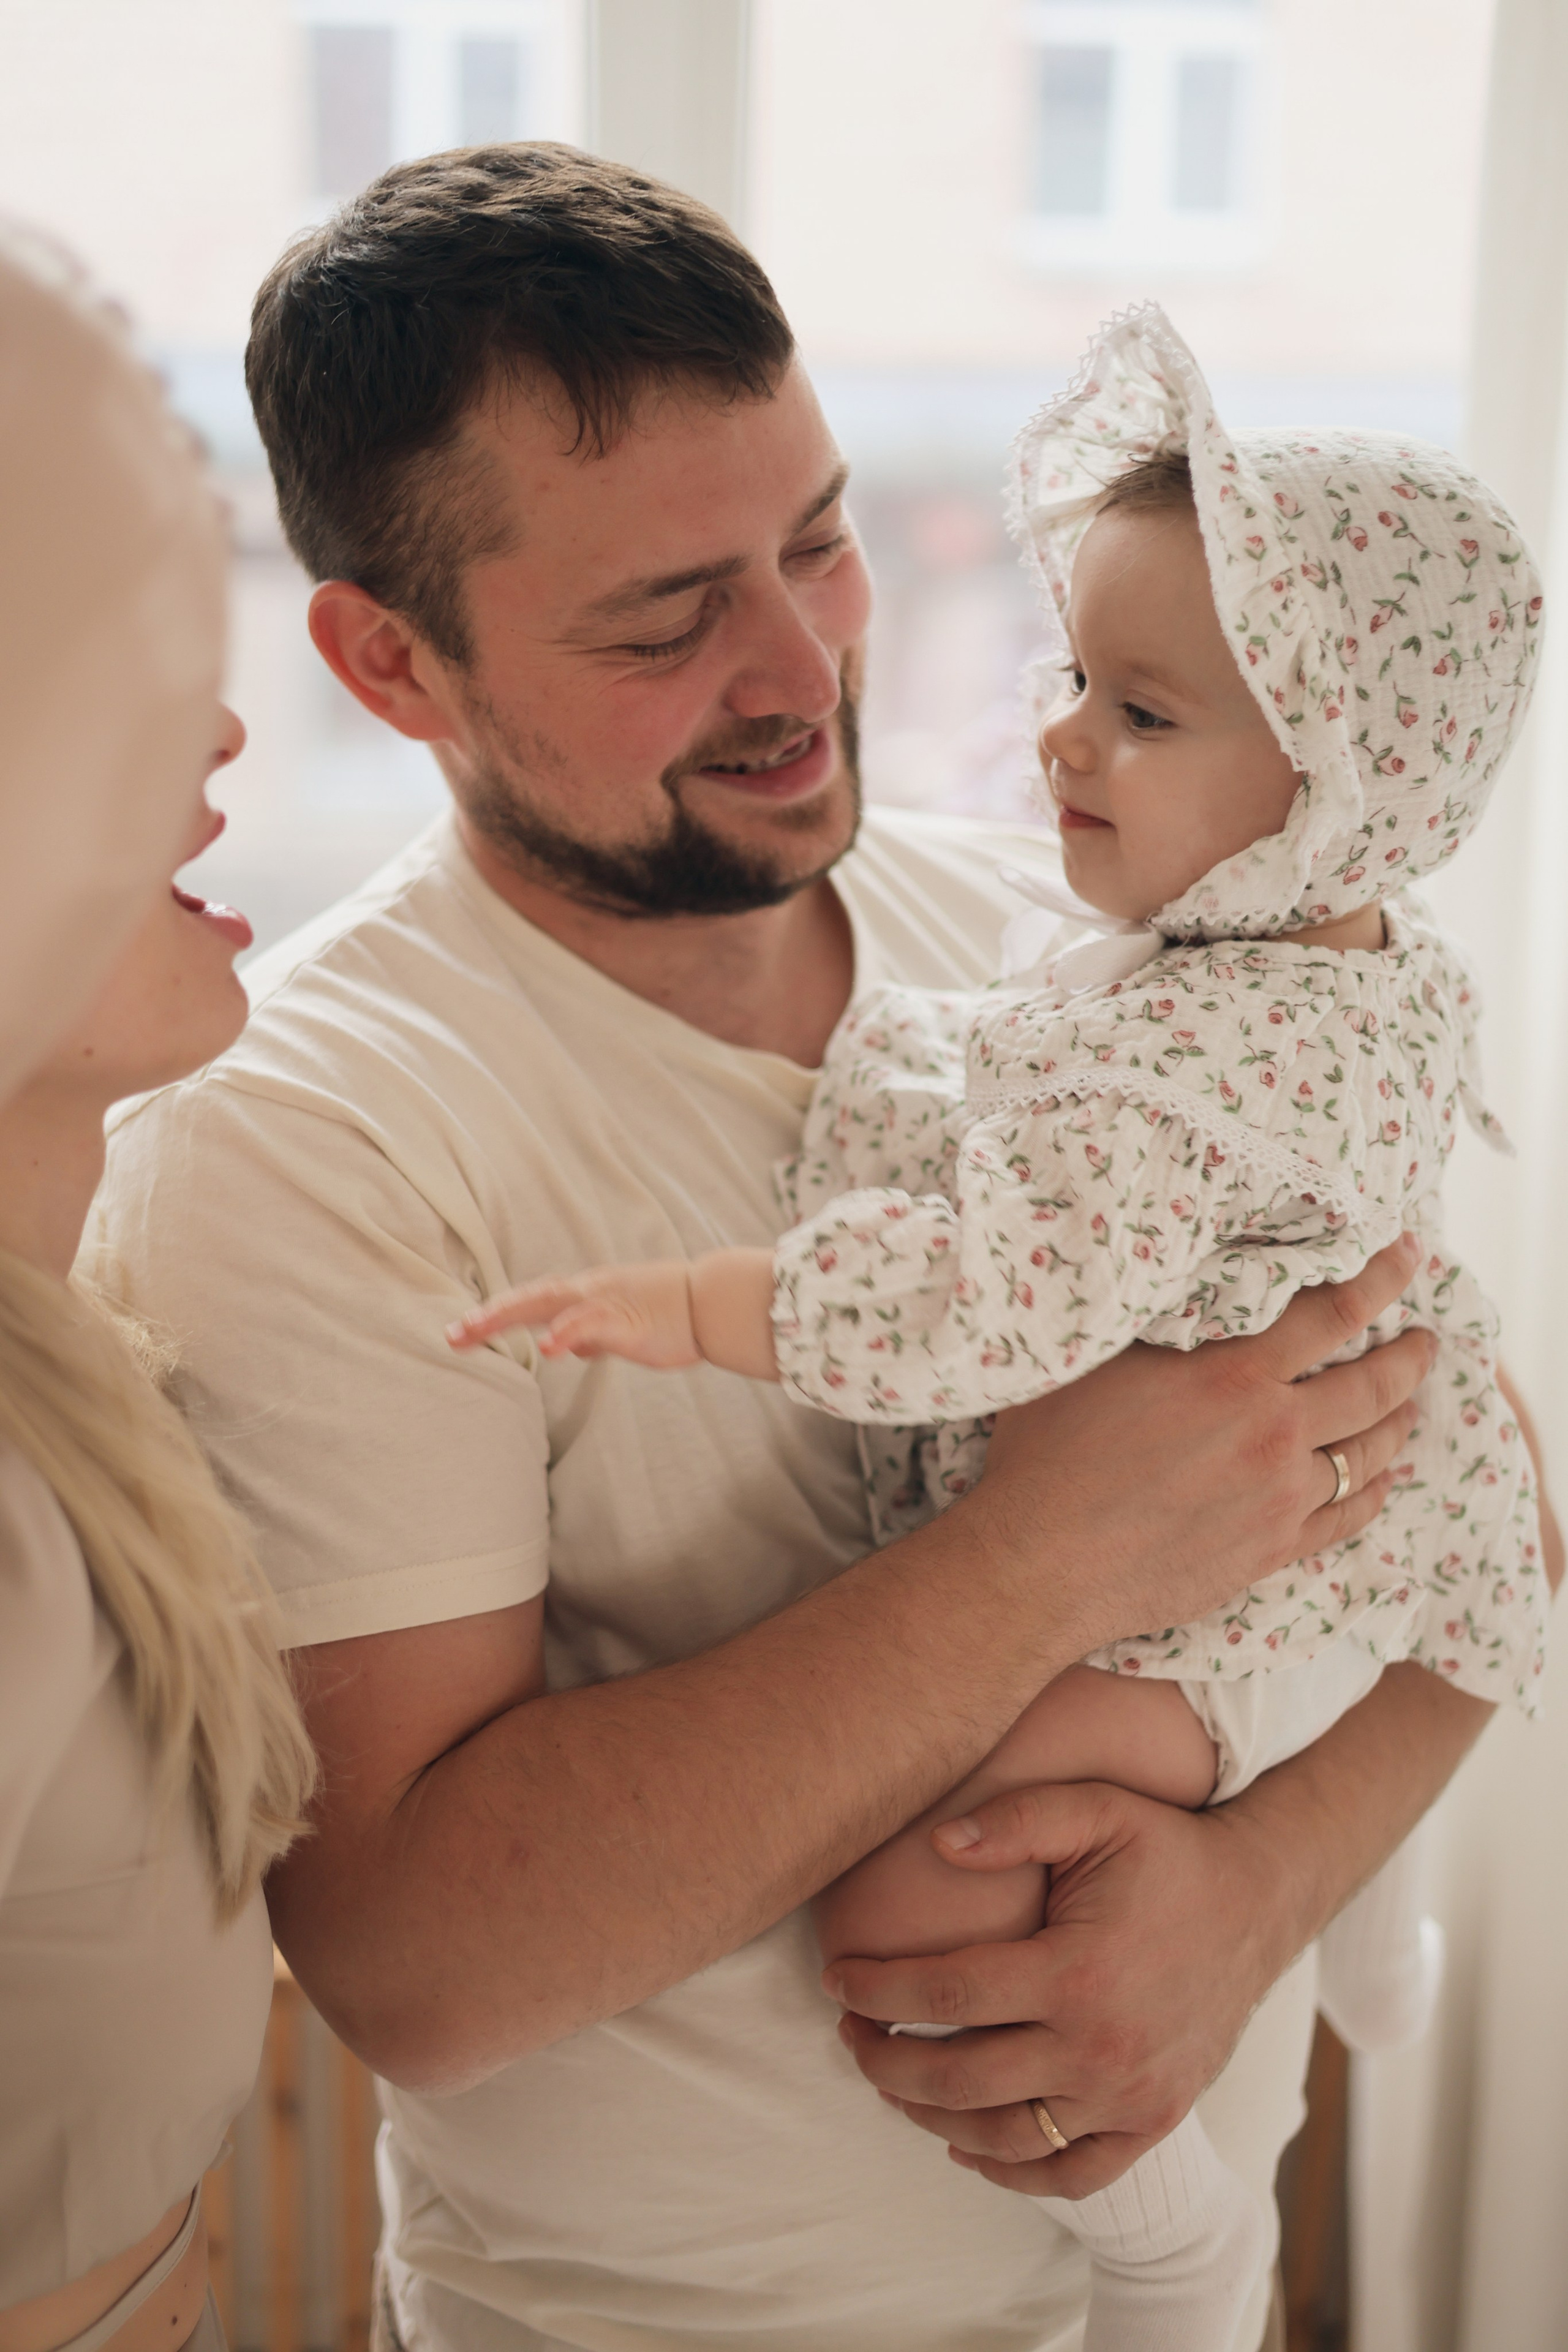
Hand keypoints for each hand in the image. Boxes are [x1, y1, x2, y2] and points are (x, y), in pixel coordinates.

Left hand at [447, 1259, 700, 1365]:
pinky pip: (592, 1324)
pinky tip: (547, 1347)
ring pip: (549, 1304)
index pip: (531, 1304)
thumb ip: (591, 1336)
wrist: (714, 1303)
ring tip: (474, 1330)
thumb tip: (566, 1348)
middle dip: (488, 1317)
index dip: (495, 1316)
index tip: (461, 1332)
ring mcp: (606, 1303)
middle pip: (527, 1301)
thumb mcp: (622, 1330)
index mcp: (585, 1297)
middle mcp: (588, 1293)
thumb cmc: (671, 1316)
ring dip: (509, 1315)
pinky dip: (567, 1332)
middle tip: (451, 1335)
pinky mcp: (628, 1321)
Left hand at [824, 1779, 1285, 2199]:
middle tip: (848, 2035)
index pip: (947, 1994)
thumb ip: (1015, 1818)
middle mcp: (1102, 2048)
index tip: (836, 1978)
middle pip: (961, 2080)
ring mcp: (1131, 2096)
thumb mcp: (1096, 1807)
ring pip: (1004, 2138)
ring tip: (891, 2081)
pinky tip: (964, 2144)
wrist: (1258, 1901)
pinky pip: (1071, 2176)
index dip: (877, 1991)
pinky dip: (1010, 2172)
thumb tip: (936, 1842)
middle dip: (885, 2062)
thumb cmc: (1167, 1848)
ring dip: (931, 2119)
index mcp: (1078, 1972)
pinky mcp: (1155, 2121)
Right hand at [965, 1233, 1435, 1656]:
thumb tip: (1181, 1282)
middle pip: (1370, 1386)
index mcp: (1233, 1374)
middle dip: (1410, 1357)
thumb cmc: (1048, 1452)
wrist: (1041, 1562)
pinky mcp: (1268, 1552)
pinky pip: (1345, 1519)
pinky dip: (1374, 1493)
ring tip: (1412, 1407)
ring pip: (1367, 1455)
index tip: (1409, 1254)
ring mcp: (1277, 1498)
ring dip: (1398, 1424)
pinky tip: (1385, 1481)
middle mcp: (1271, 1433)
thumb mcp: (1095, 1358)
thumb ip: (1155, 1322)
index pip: (1331, 1312)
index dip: (1379, 1278)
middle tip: (1429, 1341)